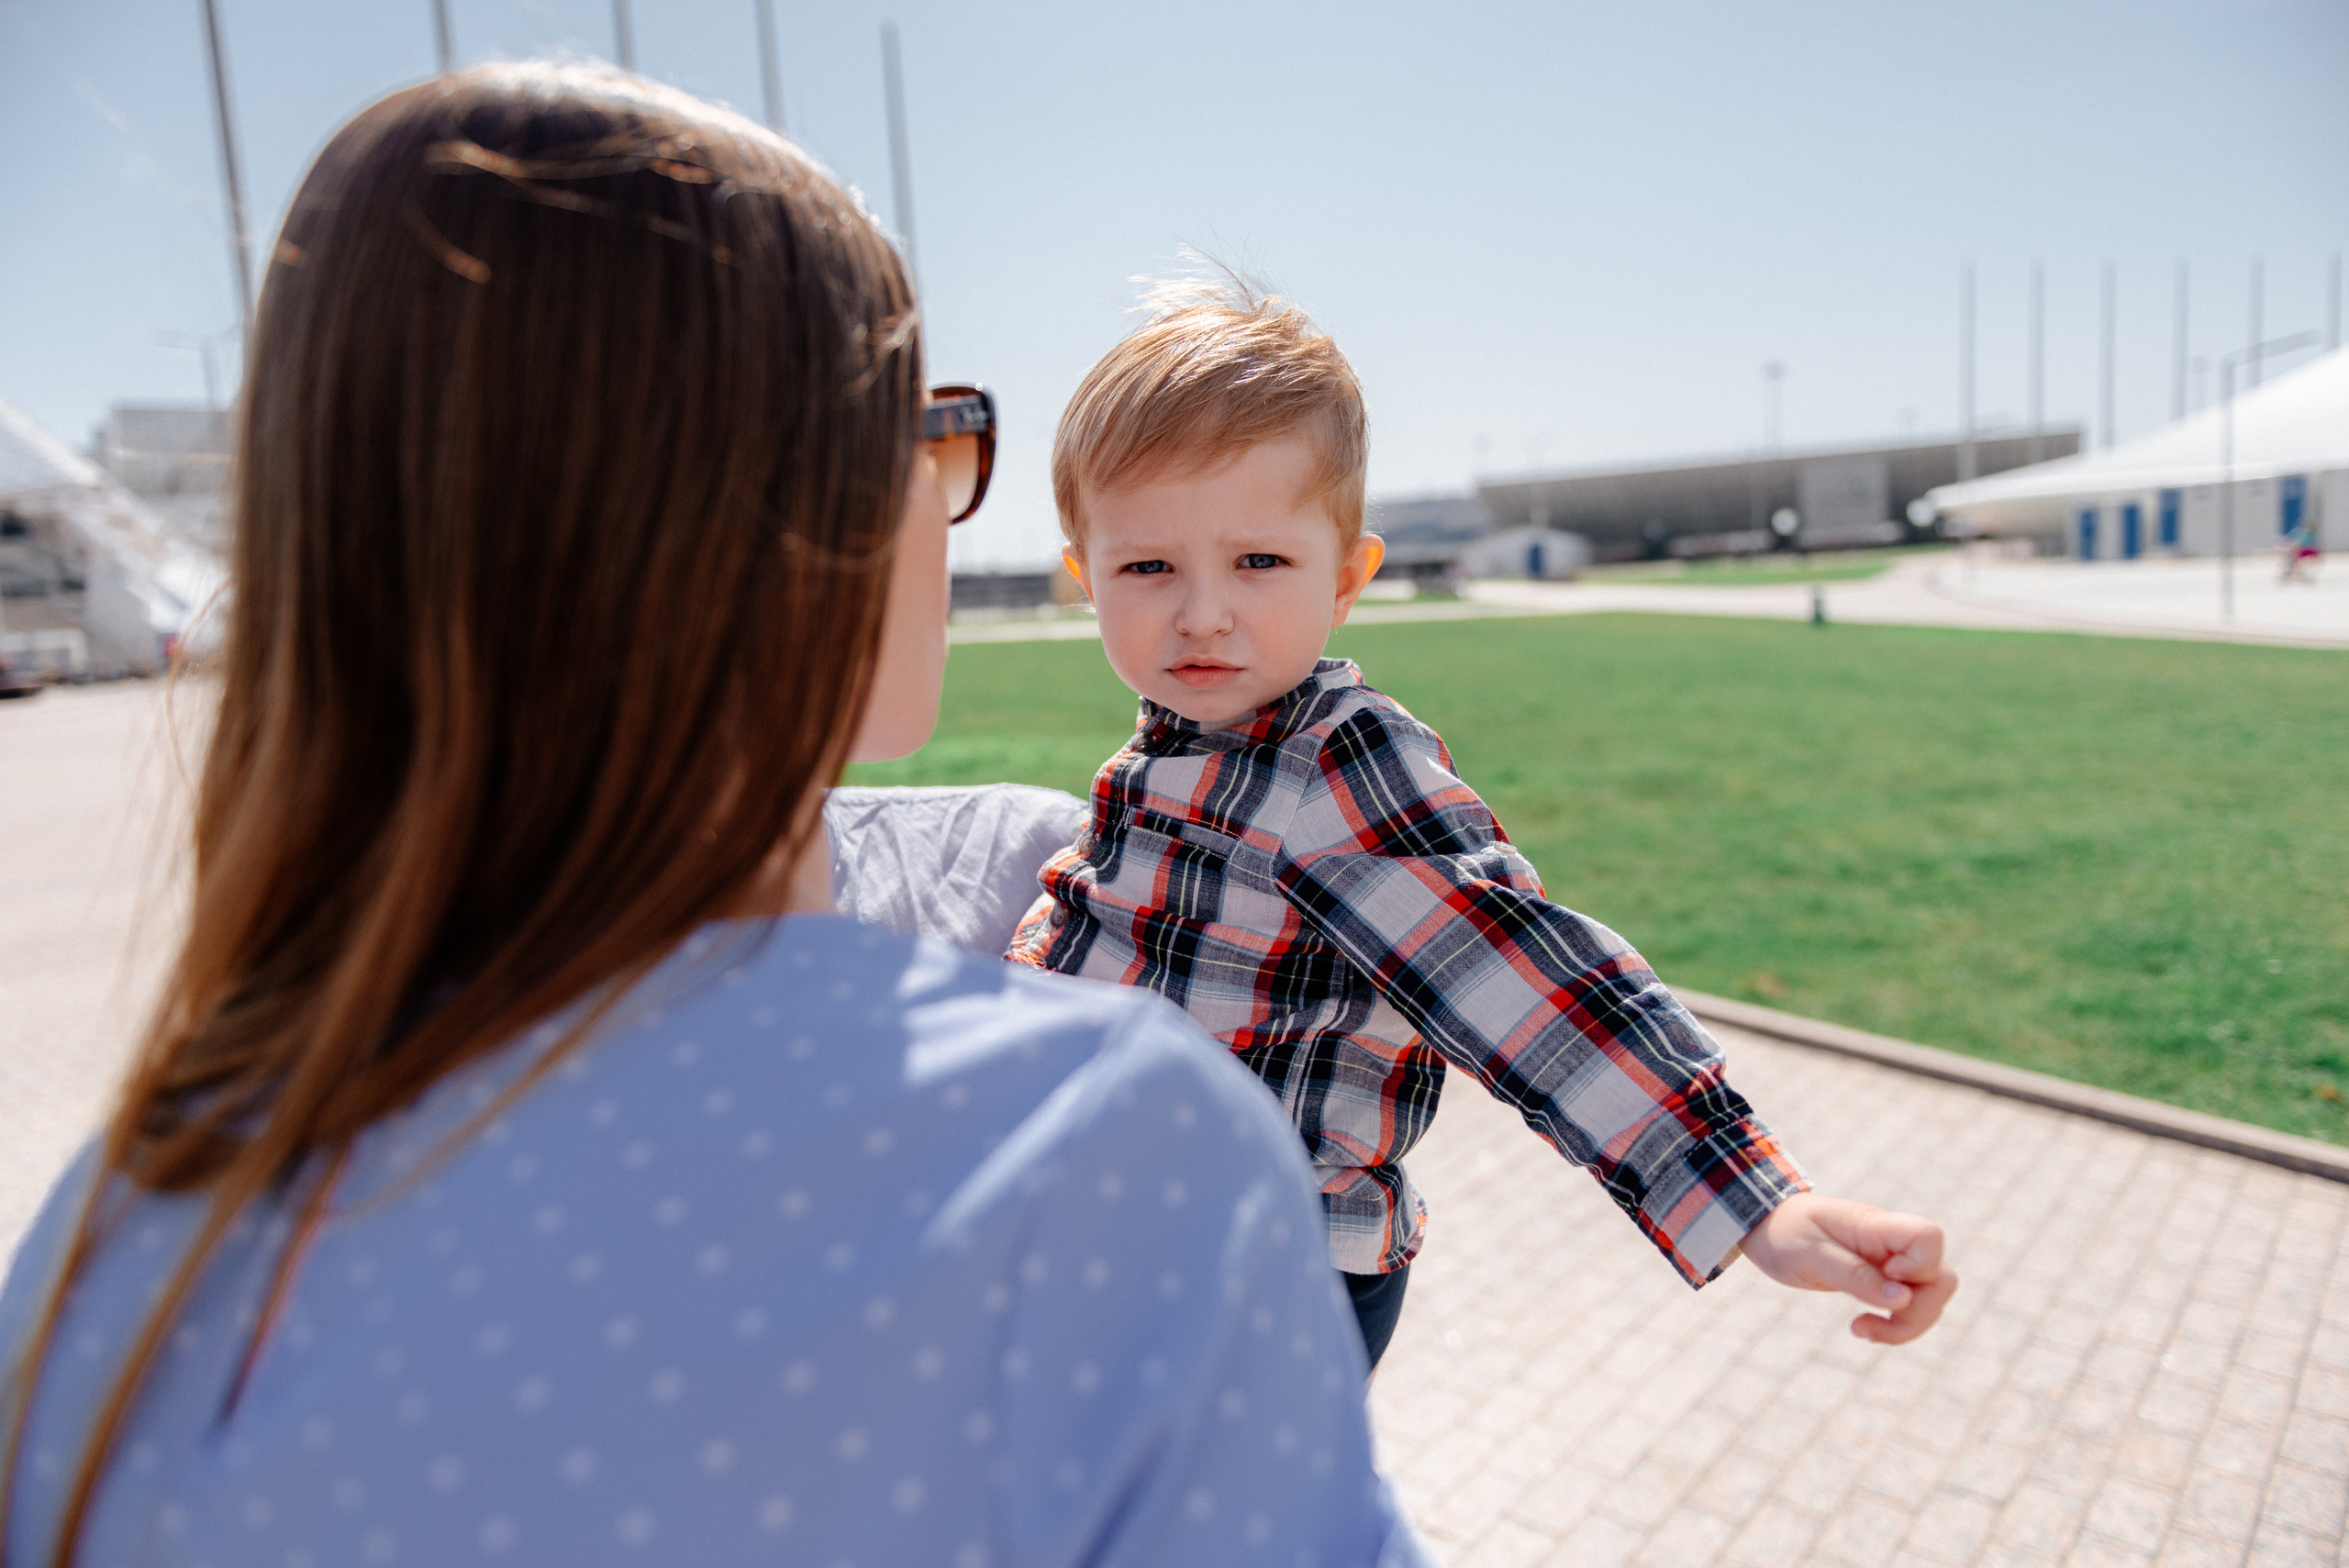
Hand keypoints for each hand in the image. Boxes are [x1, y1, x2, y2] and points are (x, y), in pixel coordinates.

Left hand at [1737, 1193, 1955, 1344]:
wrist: (1766, 1226)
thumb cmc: (1784, 1233)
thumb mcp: (1810, 1256)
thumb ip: (1855, 1276)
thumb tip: (1902, 1299)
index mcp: (1875, 1226)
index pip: (1929, 1236)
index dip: (1920, 1265)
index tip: (1886, 1276)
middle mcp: (1891, 1243)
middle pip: (1940, 1276)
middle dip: (1917, 1312)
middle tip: (1866, 1325)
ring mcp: (1890, 1261)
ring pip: (1930, 1297)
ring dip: (1907, 1325)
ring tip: (1860, 1331)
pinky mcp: (1883, 1279)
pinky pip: (1909, 1305)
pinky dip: (1895, 1324)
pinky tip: (1863, 1329)